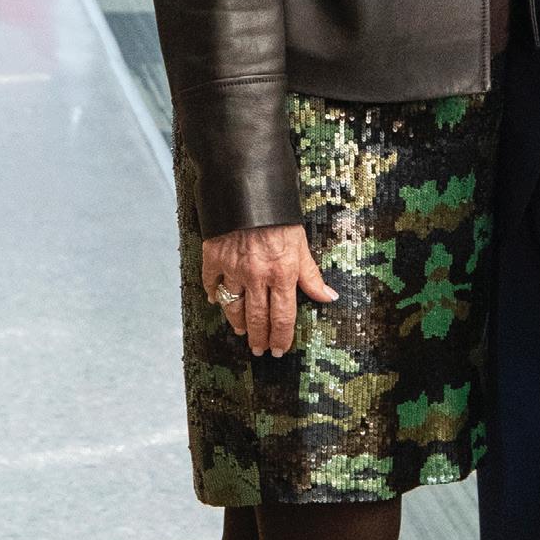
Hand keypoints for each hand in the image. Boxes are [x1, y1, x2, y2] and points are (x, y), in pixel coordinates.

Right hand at [202, 223, 338, 356]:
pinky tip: (215, 300)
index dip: (281, 337)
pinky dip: (213, 294)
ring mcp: (233, 269)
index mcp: (282, 274)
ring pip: (233, 306)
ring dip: (237, 322)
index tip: (278, 350)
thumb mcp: (301, 244)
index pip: (282, 317)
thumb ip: (311, 275)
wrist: (247, 189)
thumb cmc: (278, 215)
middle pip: (257, 318)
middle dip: (259, 338)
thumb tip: (328, 297)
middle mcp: (257, 276)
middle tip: (258, 350)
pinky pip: (210, 283)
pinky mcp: (213, 257)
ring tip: (242, 331)